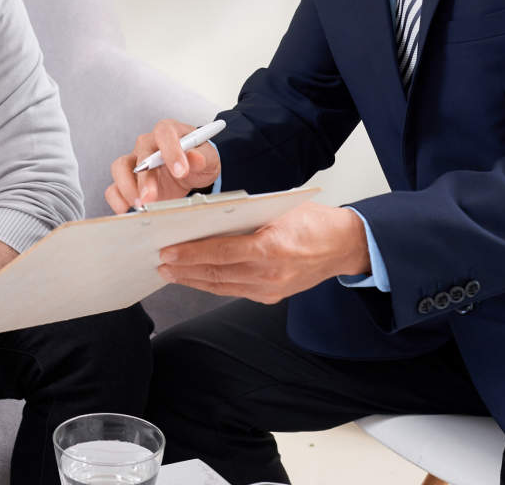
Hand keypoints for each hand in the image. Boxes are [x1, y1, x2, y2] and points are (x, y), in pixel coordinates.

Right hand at [106, 118, 221, 212]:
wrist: (191, 173)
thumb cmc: (197, 159)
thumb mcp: (208, 158)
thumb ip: (203, 157)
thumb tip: (194, 158)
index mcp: (167, 132)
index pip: (164, 134)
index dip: (171, 152)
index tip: (180, 171)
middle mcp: (147, 145)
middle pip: (140, 156)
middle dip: (145, 179)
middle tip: (151, 196)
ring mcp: (135, 162)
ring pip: (120, 168)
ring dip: (128, 188)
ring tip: (141, 204)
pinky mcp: (128, 181)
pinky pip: (114, 188)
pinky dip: (118, 200)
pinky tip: (130, 209)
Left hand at [157, 201, 369, 301]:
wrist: (344, 245)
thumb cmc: (313, 222)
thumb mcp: (278, 209)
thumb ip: (244, 215)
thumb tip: (205, 218)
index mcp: (271, 247)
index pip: (220, 252)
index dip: (190, 254)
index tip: (167, 251)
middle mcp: (270, 273)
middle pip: (216, 273)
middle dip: (184, 269)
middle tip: (160, 263)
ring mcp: (271, 288)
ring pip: (222, 286)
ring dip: (193, 280)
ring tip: (171, 272)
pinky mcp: (272, 295)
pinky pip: (234, 291)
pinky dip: (213, 284)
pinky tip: (196, 278)